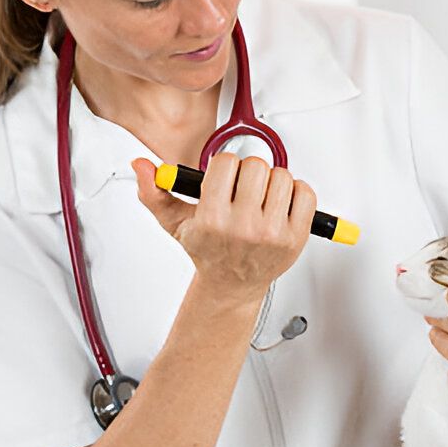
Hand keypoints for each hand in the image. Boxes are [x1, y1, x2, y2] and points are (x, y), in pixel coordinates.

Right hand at [131, 153, 316, 299]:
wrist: (232, 283)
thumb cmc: (208, 249)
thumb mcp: (174, 223)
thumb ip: (153, 193)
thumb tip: (141, 165)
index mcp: (213, 219)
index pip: (226, 162)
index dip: (224, 166)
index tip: (223, 179)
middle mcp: (244, 227)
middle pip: (256, 166)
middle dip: (248, 172)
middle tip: (242, 188)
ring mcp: (273, 234)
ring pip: (282, 176)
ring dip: (272, 182)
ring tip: (260, 198)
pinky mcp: (296, 238)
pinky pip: (306, 193)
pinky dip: (296, 193)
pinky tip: (280, 204)